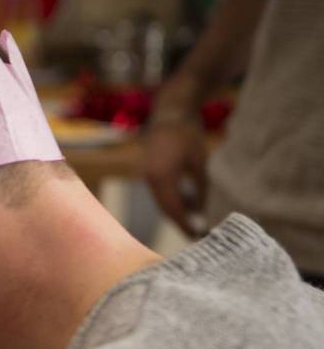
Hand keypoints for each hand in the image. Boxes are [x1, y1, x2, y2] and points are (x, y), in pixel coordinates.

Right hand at [144, 118, 209, 237]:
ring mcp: (147, 176)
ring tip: (196, 222)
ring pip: (162, 201)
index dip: (185, 224)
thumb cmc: (188, 133)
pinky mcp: (150, 172)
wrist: (170, 111)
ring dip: (177, 212)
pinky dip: (173, 200)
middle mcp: (149, 179)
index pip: (172, 209)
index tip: (198, 237)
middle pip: (165, 209)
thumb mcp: (200, 162)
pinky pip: (161, 192)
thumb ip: (201, 188)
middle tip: (197, 236)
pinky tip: (188, 204)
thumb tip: (203, 212)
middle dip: (180, 222)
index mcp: (161, 177)